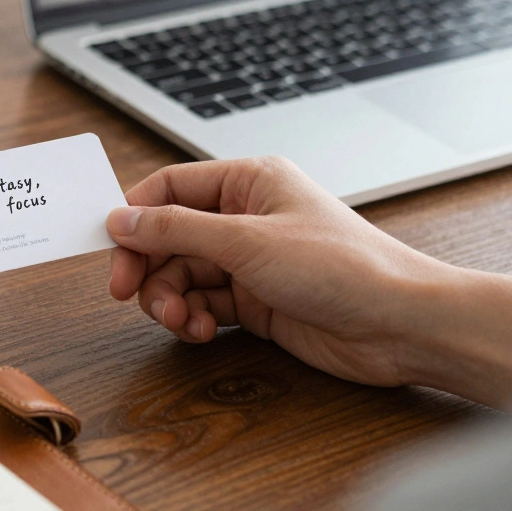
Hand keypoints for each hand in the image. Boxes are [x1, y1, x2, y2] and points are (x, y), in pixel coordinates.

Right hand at [106, 157, 439, 386]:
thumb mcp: (246, 241)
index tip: (112, 249)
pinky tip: (200, 331)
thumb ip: (176, 230)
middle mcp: (247, 216)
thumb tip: (121, 219)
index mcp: (249, 181)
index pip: (170, 188)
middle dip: (149, 267)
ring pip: (183, 274)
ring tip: (179, 320)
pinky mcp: (258, 301)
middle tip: (129, 294)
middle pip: (170, 236)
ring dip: (170, 299)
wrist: (399, 324)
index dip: (135, 217)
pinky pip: (204, 304)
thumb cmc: (343, 267)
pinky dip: (193, 319)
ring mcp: (252, 260)